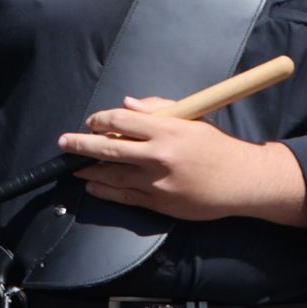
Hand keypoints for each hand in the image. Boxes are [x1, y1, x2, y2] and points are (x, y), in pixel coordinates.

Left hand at [59, 96, 306, 225]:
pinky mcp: (159, 202)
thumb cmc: (217, 146)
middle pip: (108, 147)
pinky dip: (104, 190)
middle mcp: (158, 155)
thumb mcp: (191, 118)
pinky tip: (93, 186)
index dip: (100, 120)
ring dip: (88, 169)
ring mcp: (156, 181)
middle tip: (64, 142)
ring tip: (73, 166)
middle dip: (80, 144)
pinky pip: (124, 196)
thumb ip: (157, 108)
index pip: (121, 120)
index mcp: (166, 129)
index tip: (91, 121)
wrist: (241, 181)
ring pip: (111, 174)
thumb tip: (126, 105)